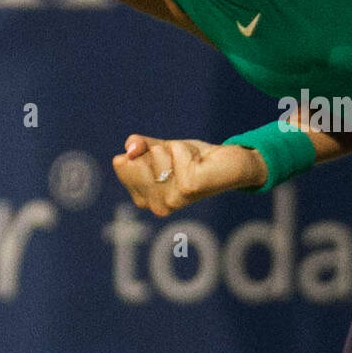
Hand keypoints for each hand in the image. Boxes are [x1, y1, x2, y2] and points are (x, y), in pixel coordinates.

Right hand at [112, 135, 264, 216]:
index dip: (143, 152)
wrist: (228, 163)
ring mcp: (172, 200)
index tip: (165, 160)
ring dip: (175, 149)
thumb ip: (137, 146)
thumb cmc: (193, 158)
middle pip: (137, 159)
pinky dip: (186, 149)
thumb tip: (131, 150)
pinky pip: (174, 151)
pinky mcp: (188, 188)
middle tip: (181, 161)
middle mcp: (156, 206)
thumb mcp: (158, 148)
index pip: (122, 164)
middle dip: (159, 150)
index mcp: (143, 200)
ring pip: (156, 153)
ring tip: (191, 162)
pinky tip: (199, 162)